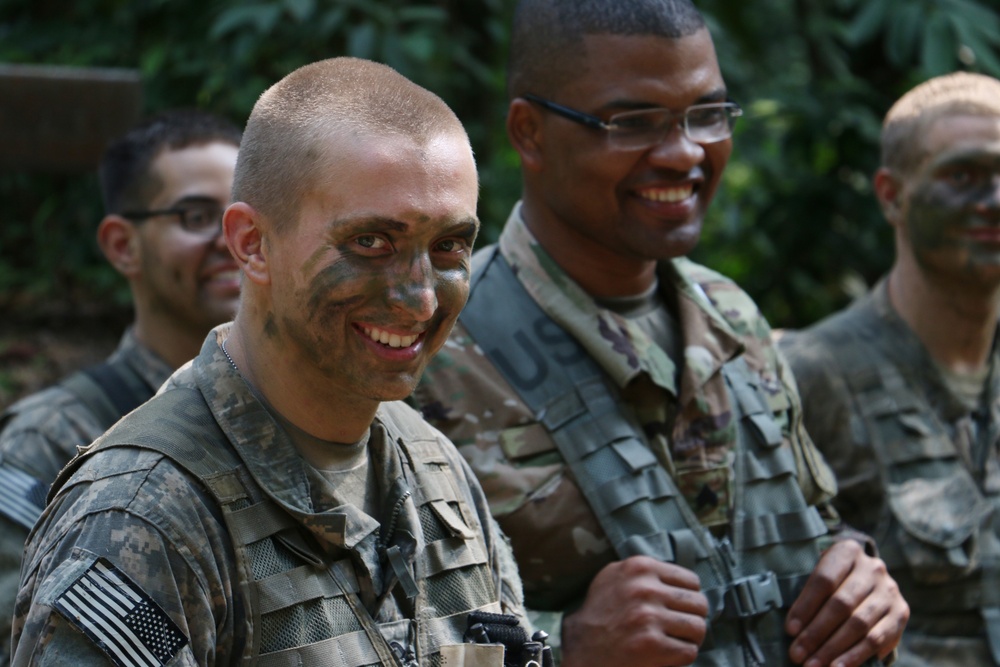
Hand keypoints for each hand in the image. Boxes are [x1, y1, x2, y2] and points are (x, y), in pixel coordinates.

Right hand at [561, 556, 707, 666]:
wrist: (582, 647)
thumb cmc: (600, 613)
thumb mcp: (614, 576)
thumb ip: (644, 571)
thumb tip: (681, 577)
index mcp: (639, 568)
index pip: (691, 581)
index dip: (688, 597)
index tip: (678, 608)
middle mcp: (645, 589)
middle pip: (699, 603)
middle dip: (693, 618)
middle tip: (680, 627)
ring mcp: (649, 617)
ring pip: (699, 627)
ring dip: (690, 638)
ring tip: (675, 640)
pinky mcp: (652, 645)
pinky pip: (689, 650)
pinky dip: (682, 656)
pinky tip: (667, 654)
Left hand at [785, 540, 908, 666]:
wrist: (869, 577)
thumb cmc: (834, 579)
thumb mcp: (821, 574)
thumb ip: (809, 596)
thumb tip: (794, 630)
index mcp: (847, 552)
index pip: (823, 580)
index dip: (805, 607)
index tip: (790, 630)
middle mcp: (872, 569)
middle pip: (841, 605)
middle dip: (816, 633)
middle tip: (798, 654)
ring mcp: (889, 590)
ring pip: (859, 624)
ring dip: (834, 649)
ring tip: (815, 665)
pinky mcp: (901, 612)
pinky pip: (878, 639)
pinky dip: (856, 656)